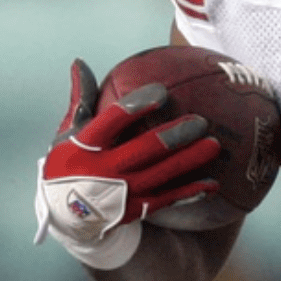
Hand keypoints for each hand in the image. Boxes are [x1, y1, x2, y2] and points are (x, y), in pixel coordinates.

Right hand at [34, 59, 221, 267]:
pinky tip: (212, 184)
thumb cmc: (70, 165)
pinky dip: (189, 192)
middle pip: (144, 149)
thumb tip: (80, 63)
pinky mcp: (133, 210)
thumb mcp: (66, 134)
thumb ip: (81, 100)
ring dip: (189, 160)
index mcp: (86, 145)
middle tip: (201, 121)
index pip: (113, 120)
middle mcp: (103, 169)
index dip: (138, 106)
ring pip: (161, 174)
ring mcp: (120, 192)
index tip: (162, 92)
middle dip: (175, 135)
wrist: (67, 218)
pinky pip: (166, 200)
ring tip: (213, 145)